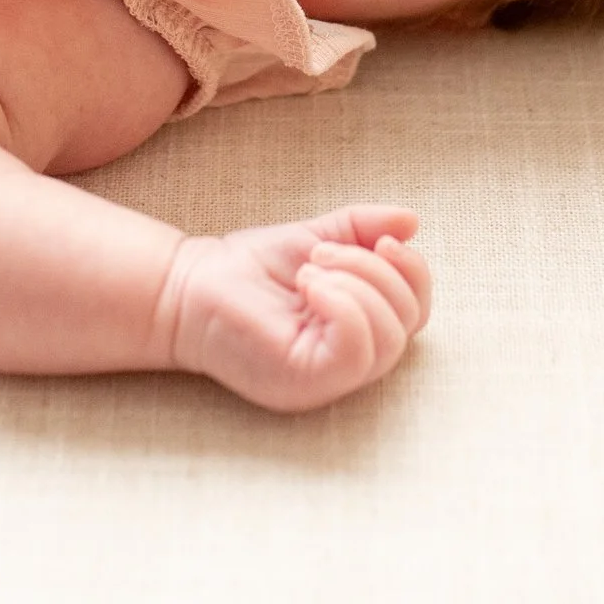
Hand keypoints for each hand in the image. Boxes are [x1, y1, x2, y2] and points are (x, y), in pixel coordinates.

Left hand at [163, 204, 432, 411]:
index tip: (383, 239)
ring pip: (388, 339)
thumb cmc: (246, 269)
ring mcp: (329, 379)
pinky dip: (343, 305)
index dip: (413, 272)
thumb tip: (412, 221)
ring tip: (311, 268)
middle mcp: (348, 364)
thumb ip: (362, 229)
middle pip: (408, 323)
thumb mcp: (316, 238)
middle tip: (322, 252)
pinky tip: (309, 286)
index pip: (415, 312)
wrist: (188, 284)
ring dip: (357, 283)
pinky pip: (355, 351)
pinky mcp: (306, 382)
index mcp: (357, 332)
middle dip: (376, 271)